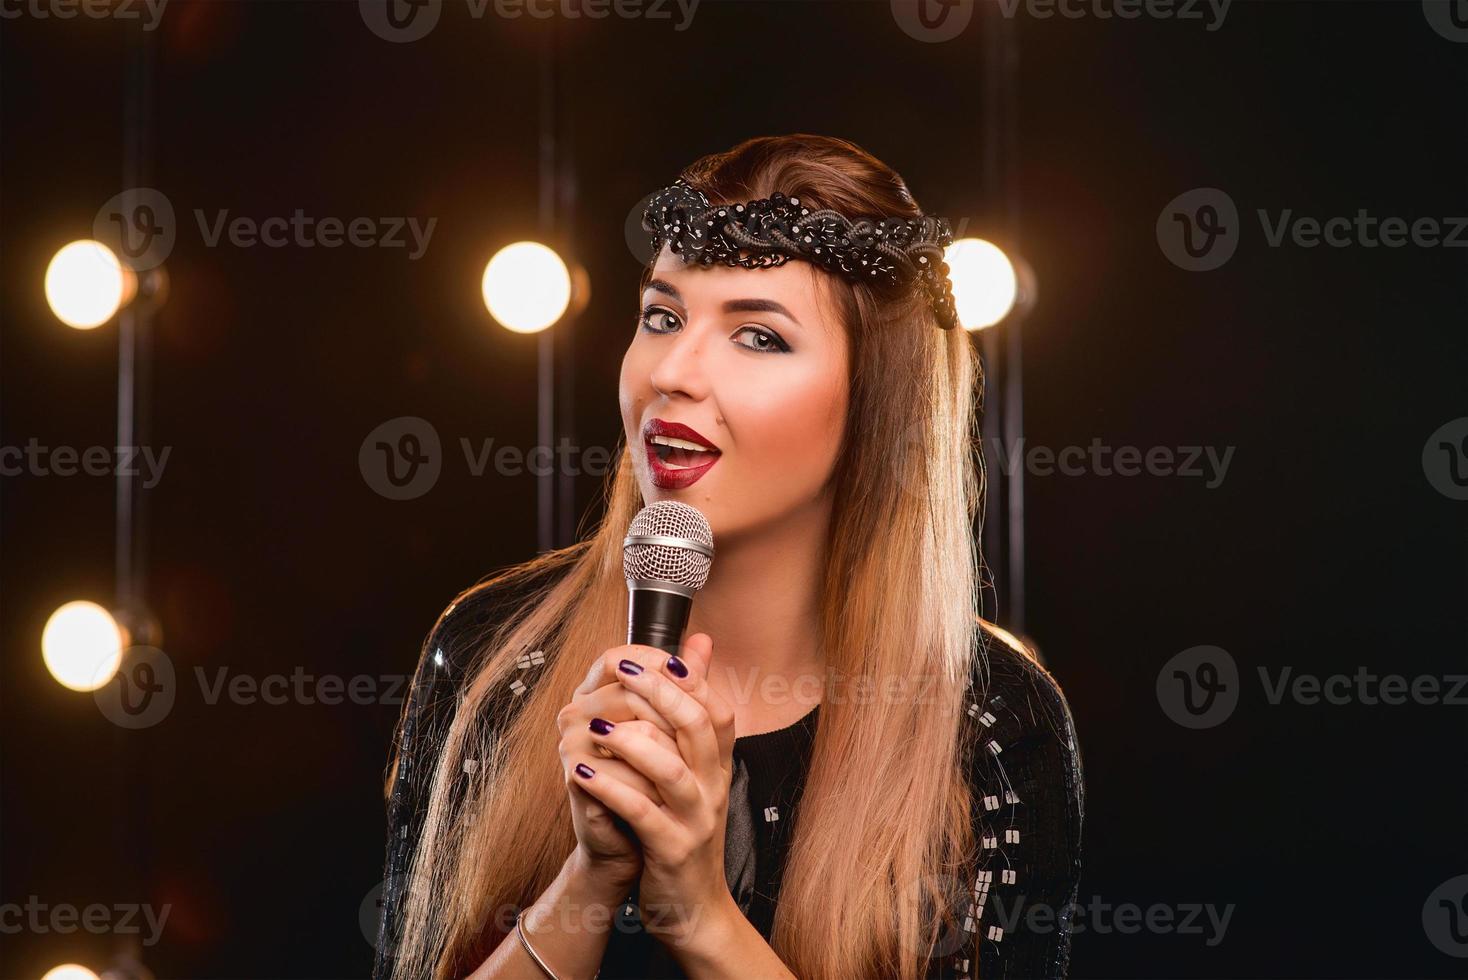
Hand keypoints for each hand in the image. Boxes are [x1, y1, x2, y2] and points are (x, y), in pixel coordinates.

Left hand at [569, 633, 737, 949]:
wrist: (695, 908)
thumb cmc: (685, 830)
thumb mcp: (696, 770)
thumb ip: (693, 709)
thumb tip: (699, 644)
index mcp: (718, 766)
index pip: (717, 708)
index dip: (689, 678)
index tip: (656, 654)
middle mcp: (713, 787)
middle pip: (697, 726)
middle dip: (659, 692)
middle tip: (622, 670)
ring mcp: (695, 819)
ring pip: (671, 769)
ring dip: (632, 741)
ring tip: (596, 725)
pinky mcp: (670, 849)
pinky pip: (640, 813)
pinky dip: (611, 788)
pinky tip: (580, 772)